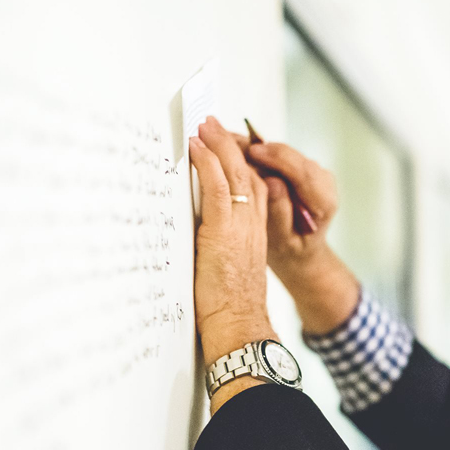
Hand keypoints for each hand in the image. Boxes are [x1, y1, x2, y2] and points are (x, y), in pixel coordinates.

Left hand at [191, 117, 278, 366]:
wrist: (240, 326)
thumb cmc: (229, 308)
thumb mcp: (225, 270)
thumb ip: (217, 248)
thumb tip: (195, 239)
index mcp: (254, 235)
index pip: (252, 189)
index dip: (239, 165)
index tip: (224, 147)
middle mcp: (252, 226)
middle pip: (247, 174)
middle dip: (230, 146)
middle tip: (213, 124)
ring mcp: (240, 227)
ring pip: (235, 174)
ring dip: (219, 145)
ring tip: (205, 125)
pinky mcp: (223, 232)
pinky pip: (218, 187)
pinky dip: (208, 163)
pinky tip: (197, 147)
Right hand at [231, 137, 338, 284]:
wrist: (299, 252)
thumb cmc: (290, 251)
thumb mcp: (283, 241)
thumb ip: (281, 212)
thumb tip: (274, 182)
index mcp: (324, 202)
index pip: (303, 171)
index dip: (276, 158)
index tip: (252, 151)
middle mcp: (323, 183)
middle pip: (292, 156)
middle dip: (260, 146)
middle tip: (230, 139)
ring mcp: (313, 173)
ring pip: (284, 152)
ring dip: (256, 146)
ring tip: (227, 140)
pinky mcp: (301, 169)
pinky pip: (279, 154)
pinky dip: (258, 151)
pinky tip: (236, 148)